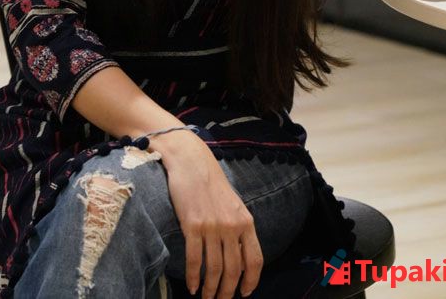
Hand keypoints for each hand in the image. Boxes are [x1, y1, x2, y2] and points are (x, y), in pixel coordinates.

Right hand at [157, 133, 262, 297]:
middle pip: (234, 269)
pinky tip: (192, 286)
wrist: (191, 161)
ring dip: (211, 289)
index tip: (245, 293)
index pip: (255, 259)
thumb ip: (238, 227)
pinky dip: (193, 277)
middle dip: (228, 291)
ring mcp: (212, 225)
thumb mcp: (233, 204)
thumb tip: (239, 256)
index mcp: (245, 220)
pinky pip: (194, 259)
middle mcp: (231, 225)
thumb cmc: (210, 182)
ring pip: (214, 268)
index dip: (251, 281)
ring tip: (206, 298)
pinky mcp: (192, 225)